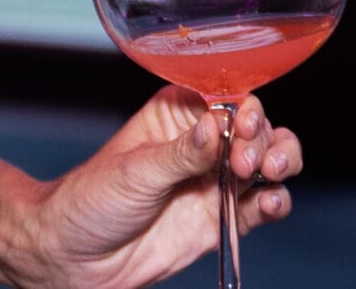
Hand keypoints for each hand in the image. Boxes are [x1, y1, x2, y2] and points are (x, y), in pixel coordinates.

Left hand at [6, 87, 300, 288]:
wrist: (76, 258)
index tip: (245, 123)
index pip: (226, 97)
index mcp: (177, 113)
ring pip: (268, 161)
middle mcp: (202, 142)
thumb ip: (180, 153)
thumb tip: (216, 126)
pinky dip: (276, 202)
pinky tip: (272, 202)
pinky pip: (261, 206)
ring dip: (280, 162)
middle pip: (255, 128)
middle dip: (263, 138)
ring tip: (268, 173)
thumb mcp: (134, 171)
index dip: (244, 107)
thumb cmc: (90, 201)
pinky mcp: (221, 218)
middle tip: (246, 159)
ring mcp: (214, 180)